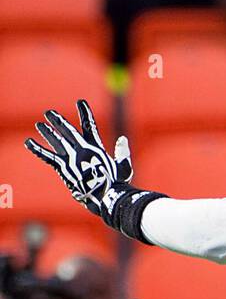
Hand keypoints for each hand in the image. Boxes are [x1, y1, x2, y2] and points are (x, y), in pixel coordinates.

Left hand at [24, 101, 162, 240]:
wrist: (105, 196)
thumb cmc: (117, 184)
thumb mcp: (124, 167)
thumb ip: (122, 152)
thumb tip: (122, 139)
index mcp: (96, 147)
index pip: (89, 125)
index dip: (85, 113)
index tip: (80, 102)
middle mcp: (81, 149)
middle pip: (67, 130)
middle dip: (57, 120)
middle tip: (49, 113)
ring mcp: (70, 157)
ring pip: (55, 140)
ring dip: (46, 132)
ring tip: (39, 125)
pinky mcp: (62, 167)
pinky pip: (47, 156)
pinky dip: (37, 149)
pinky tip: (28, 142)